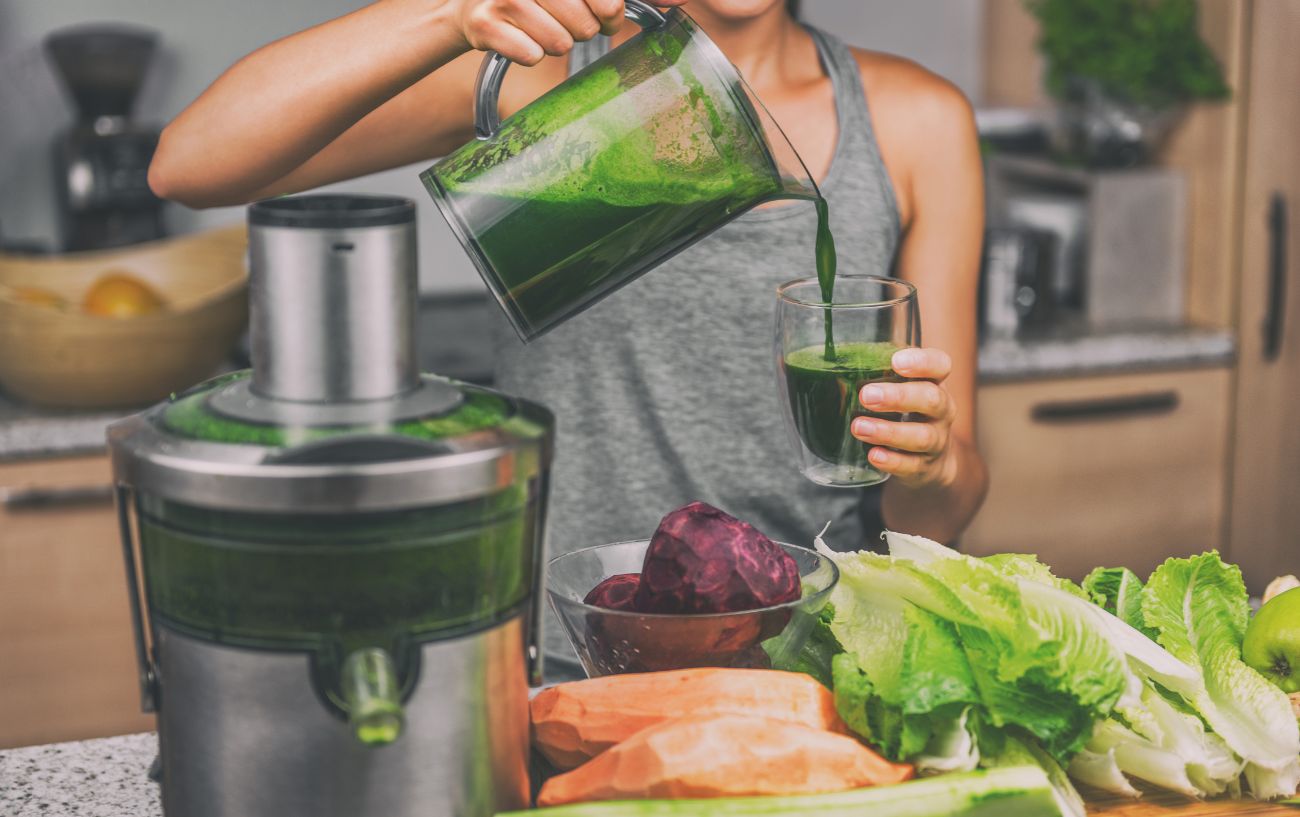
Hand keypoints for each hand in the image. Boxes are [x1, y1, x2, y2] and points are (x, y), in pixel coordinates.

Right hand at [453, 0, 688, 65]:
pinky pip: (533, 55)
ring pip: (561, 43)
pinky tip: (520, 38)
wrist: (475, 6)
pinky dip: (530, 54)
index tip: (602, 11)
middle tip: (566, 20)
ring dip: (555, 42)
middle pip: (589, 23)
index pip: (610, 1)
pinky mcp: (484, 23)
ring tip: (541, 27)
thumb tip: (682, 0)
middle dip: (583, 28)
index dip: (610, 11)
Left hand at [850, 347, 958, 488]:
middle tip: (866, 396)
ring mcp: (936, 441)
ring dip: (888, 431)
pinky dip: (892, 461)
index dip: (922, 362)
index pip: (940, 364)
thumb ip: (878, 376)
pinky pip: (911, 465)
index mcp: (934, 382)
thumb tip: (832, 362)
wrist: (931, 462)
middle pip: (931, 399)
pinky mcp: (924, 467)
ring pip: (921, 436)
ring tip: (859, 427)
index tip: (895, 361)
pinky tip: (873, 455)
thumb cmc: (907, 413)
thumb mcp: (901, 390)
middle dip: (898, 397)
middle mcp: (941, 410)